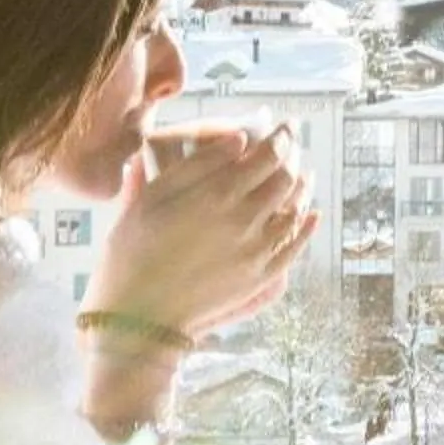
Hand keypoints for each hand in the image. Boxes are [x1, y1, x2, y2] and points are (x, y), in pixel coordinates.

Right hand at [84, 125, 315, 343]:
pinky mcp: (260, 278)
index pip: (266, 156)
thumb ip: (196, 166)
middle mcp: (245, 220)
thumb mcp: (151, 200)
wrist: (139, 318)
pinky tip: (310, 215)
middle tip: (292, 146)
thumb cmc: (133, 254)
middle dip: (292, 158)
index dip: (281, 137)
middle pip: (284, 179)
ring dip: (302, 188)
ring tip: (304, 174)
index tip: (285, 126)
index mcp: (217, 195)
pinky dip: (305, 226)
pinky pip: (293, 247)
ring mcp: (256, 252)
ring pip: (294, 209)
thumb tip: (237, 138)